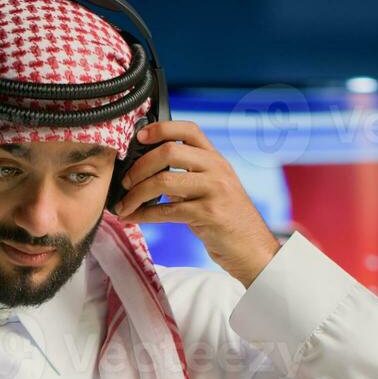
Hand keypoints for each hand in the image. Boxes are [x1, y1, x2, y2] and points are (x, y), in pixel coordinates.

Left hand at [111, 120, 281, 286]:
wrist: (253, 249)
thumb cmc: (227, 220)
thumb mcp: (211, 189)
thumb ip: (186, 176)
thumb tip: (147, 170)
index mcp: (216, 159)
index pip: (188, 130)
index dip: (161, 129)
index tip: (139, 137)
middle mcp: (217, 169)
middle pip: (169, 152)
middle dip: (139, 167)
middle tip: (125, 182)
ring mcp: (215, 190)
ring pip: (164, 181)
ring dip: (136, 194)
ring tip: (124, 205)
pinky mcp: (210, 214)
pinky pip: (167, 210)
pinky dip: (144, 215)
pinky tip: (133, 218)